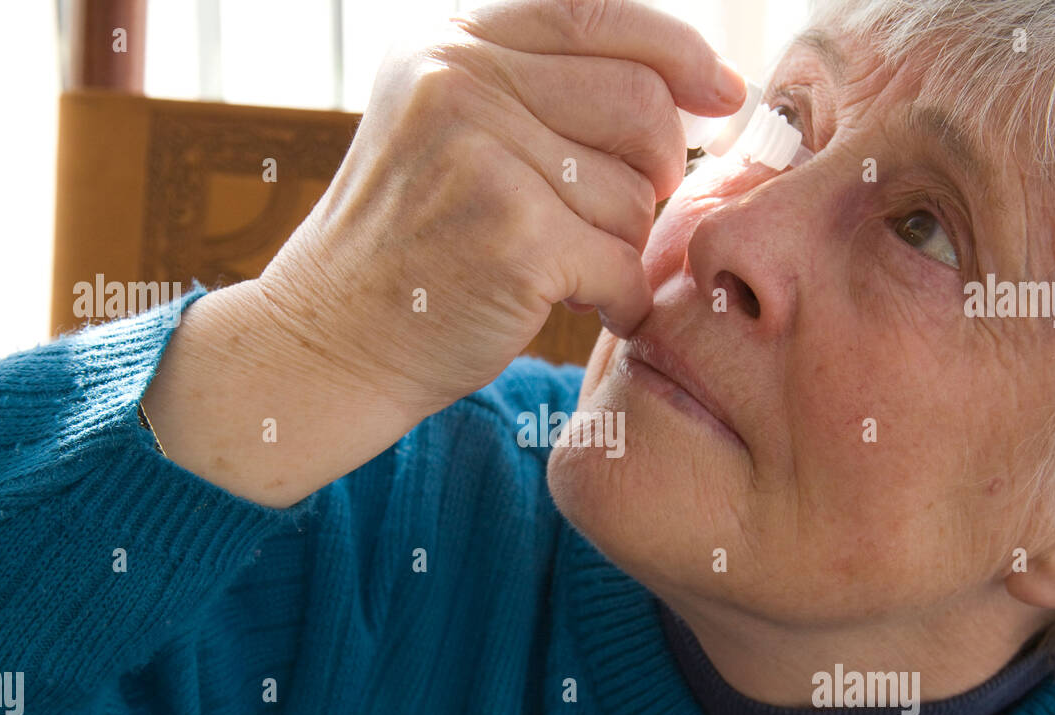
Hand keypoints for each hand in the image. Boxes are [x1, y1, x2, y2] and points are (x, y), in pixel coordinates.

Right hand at [256, 0, 744, 414]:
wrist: (331, 342)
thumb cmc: (410, 247)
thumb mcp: (448, 130)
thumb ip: (539, 88)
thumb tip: (692, 79)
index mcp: (447, 43)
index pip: (597, 13)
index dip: (678, 49)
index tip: (724, 90)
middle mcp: (457, 82)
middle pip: (639, 101)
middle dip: (657, 166)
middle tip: (623, 213)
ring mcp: (482, 157)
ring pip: (634, 193)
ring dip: (623, 245)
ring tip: (565, 268)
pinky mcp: (513, 238)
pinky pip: (623, 265)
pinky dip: (621, 300)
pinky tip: (583, 308)